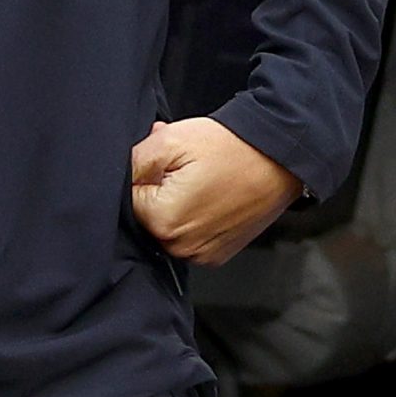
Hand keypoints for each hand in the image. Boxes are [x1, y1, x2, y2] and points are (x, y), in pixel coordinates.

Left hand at [130, 116, 303, 266]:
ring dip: (174, 204)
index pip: (127, 201)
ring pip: (167, 228)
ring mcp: (201, 255)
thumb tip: (115, 176)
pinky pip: (188, 237)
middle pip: (146, 218)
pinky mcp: (217, 254)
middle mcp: (181, 247)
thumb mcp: (168, 142)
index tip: (163, 164)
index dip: (142, 177)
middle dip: (156, 190)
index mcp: (164, 222)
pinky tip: (209, 196)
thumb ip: (132, 163)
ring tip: (198, 179)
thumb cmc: (229, 148)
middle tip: (181, 168)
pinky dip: (193, 218)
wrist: (280, 158)